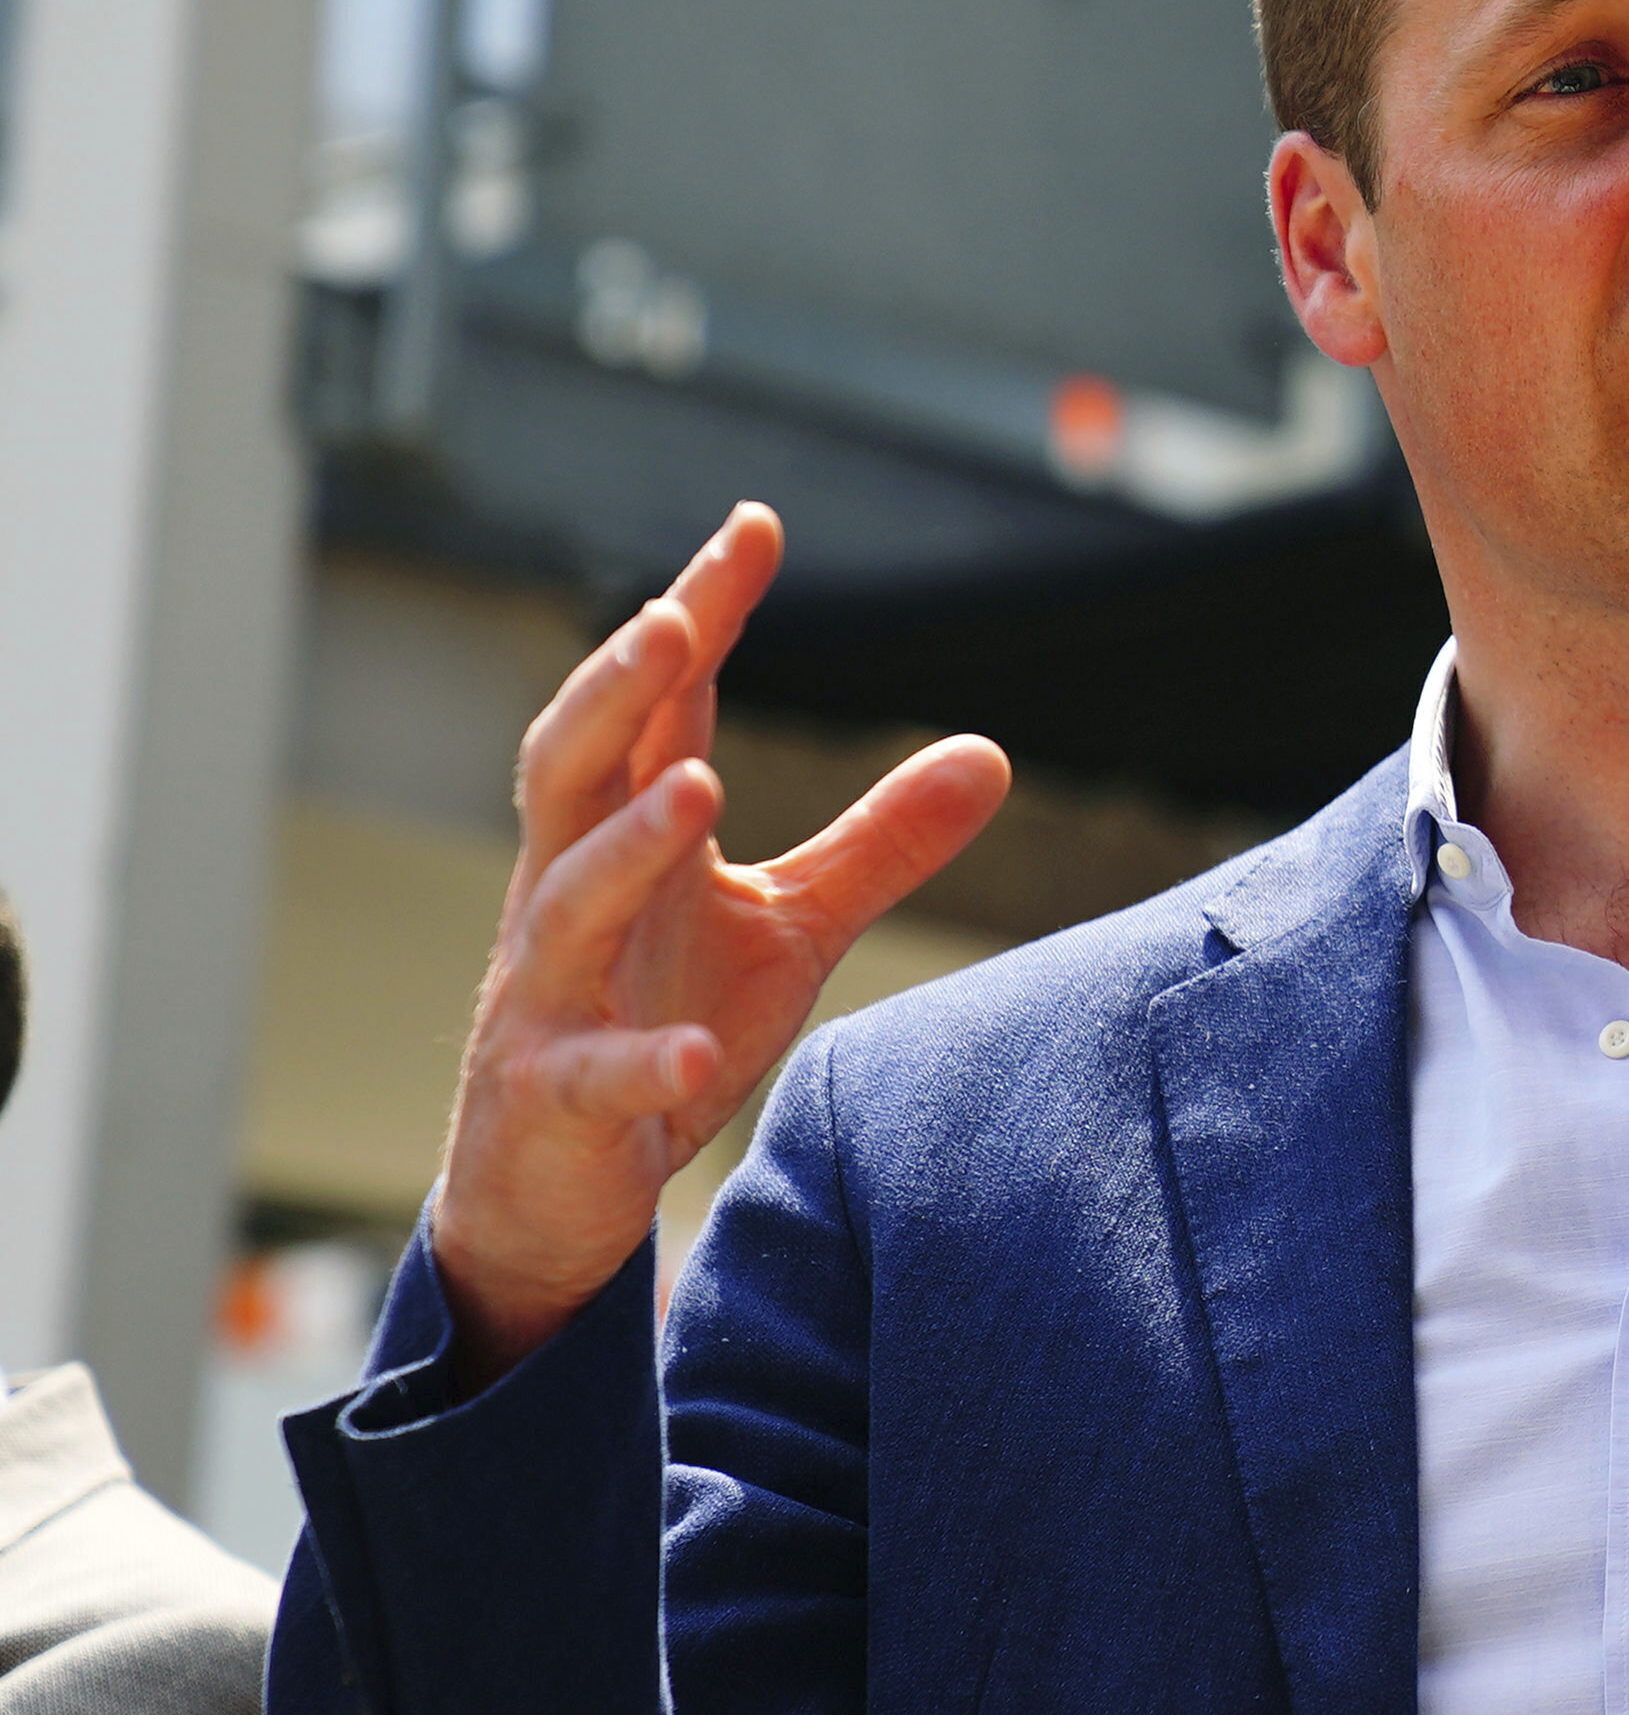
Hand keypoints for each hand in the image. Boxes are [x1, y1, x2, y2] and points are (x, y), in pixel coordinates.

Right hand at [428, 503, 1009, 1389]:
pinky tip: (701, 1057)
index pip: (660, 708)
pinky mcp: (554, 1099)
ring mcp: (549, 997)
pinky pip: (593, 1075)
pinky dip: (645, 1063)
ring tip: (700, 788)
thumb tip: (994, 751)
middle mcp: (570, 895)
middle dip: (615, 692)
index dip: (697, 616)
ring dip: (630, 845)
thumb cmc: (663, 1022)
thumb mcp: (789, 929)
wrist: (557, 1187)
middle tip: (673, 621)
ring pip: (568, 904)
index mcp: (627, 837)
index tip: (753, 527)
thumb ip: (878, 844)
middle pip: (572, 768)